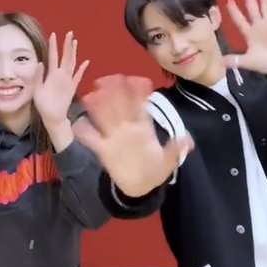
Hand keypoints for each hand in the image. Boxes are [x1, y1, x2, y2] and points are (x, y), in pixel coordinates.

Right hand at [33, 32, 88, 125]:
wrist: (55, 117)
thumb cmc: (43, 105)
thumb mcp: (37, 91)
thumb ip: (38, 76)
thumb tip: (40, 62)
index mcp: (53, 75)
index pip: (53, 56)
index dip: (53, 45)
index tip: (53, 34)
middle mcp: (63, 76)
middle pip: (66, 57)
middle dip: (68, 44)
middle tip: (69, 33)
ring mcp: (70, 81)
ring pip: (73, 63)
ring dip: (74, 52)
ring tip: (75, 41)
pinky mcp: (73, 86)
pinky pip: (79, 75)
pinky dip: (83, 68)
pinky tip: (86, 61)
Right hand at [73, 75, 193, 196]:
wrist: (142, 187)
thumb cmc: (155, 169)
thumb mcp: (168, 161)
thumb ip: (174, 150)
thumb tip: (188, 141)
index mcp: (144, 126)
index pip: (140, 103)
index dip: (138, 90)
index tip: (135, 80)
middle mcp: (127, 127)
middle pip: (119, 104)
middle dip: (112, 91)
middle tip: (104, 80)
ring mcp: (114, 137)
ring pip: (104, 116)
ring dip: (96, 106)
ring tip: (90, 96)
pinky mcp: (103, 150)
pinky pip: (91, 138)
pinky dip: (84, 131)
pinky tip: (78, 125)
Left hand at [223, 0, 266, 73]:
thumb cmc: (264, 64)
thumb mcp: (250, 62)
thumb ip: (237, 60)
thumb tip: (222, 62)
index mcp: (249, 34)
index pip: (240, 20)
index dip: (234, 11)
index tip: (229, 1)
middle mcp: (258, 26)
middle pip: (253, 9)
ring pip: (266, 8)